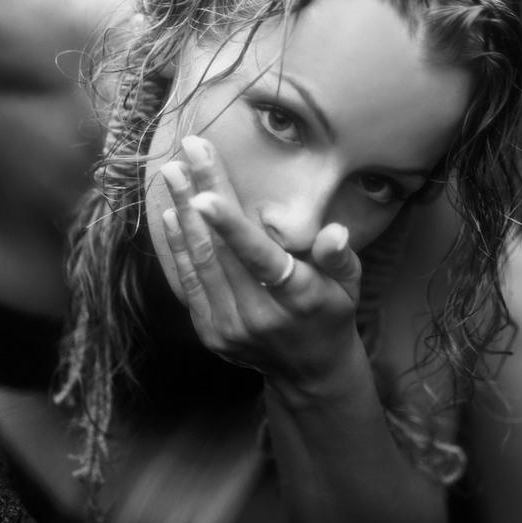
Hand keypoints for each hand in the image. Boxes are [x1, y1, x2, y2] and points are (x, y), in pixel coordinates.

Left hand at [160, 136, 361, 387]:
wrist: (309, 371)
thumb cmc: (331, 313)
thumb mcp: (349, 285)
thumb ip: (340, 257)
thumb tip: (334, 231)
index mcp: (298, 299)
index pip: (259, 258)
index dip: (231, 226)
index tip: (206, 193)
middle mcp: (259, 316)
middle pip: (221, 249)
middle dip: (201, 194)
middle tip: (187, 150)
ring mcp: (230, 328)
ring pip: (201, 262)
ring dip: (183, 212)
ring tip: (174, 172)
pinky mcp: (211, 334)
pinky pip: (189, 284)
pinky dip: (179, 247)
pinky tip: (172, 214)